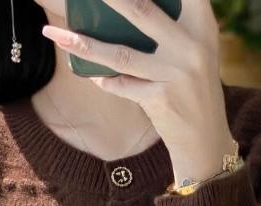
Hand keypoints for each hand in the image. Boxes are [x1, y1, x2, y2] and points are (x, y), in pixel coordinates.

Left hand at [41, 0, 236, 184]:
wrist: (204, 137)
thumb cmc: (193, 88)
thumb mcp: (196, 51)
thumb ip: (173, 27)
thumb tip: (124, 8)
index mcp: (202, 26)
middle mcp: (191, 46)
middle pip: (142, 11)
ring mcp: (175, 74)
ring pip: (120, 54)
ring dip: (84, 44)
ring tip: (55, 34)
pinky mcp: (160, 99)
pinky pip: (121, 86)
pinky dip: (105, 81)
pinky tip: (93, 76)